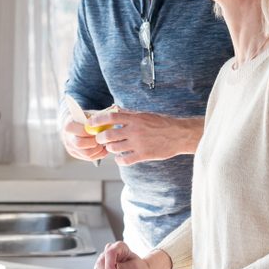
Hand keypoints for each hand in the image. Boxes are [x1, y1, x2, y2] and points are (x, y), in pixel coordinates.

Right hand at [61, 117, 108, 161]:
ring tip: (104, 143)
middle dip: (94, 142)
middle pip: (80, 144)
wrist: (77, 124)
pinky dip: (99, 154)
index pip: (80, 131)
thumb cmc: (86, 118)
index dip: (91, 132)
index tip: (99, 130)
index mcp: (69, 125)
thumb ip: (100, 114)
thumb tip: (115, 109)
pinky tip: (104, 148)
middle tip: (102, 138)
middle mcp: (67, 138)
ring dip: (98, 149)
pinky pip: (90, 158)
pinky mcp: (77, 155)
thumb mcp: (91, 113)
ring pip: (86, 154)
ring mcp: (71, 148)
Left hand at [87, 110, 202, 165]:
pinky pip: (124, 160)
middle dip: (101, 138)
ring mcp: (138, 143)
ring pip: (114, 148)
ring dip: (110, 149)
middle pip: (108, 135)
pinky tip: (121, 158)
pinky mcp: (143, 155)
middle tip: (102, 139)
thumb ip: (129, 114)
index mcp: (134, 118)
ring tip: (113, 148)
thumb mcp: (145, 115)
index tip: (90, 124)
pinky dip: (119, 160)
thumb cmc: (162, 123)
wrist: (178, 135)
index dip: (97, 120)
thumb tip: (115, 109)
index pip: (110, 117)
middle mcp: (134, 130)